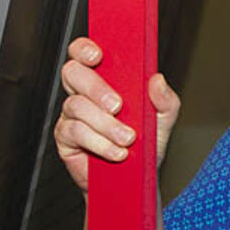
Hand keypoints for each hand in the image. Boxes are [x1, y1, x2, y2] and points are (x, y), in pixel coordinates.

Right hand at [54, 38, 180, 191]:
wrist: (135, 181)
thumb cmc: (145, 146)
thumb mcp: (162, 122)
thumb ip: (165, 101)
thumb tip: (157, 80)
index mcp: (104, 79)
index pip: (84, 53)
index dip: (84, 49)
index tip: (97, 55)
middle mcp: (83, 93)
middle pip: (73, 73)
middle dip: (95, 87)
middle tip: (118, 105)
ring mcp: (71, 115)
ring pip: (76, 105)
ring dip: (105, 123)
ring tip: (127, 139)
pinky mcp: (65, 138)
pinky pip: (75, 131)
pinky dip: (99, 142)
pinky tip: (117, 152)